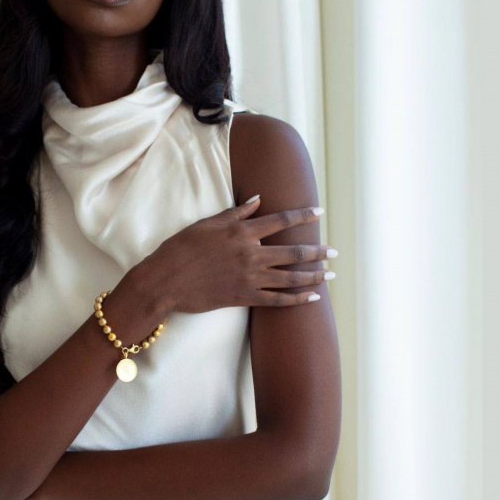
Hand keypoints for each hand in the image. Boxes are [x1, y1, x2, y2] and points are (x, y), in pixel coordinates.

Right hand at [132, 195, 332, 314]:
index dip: (302, 215)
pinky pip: (277, 300)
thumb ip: (235, 213)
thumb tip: (258, 200)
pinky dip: (297, 299)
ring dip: (314, 275)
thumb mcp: (206, 224)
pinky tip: (312, 297)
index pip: (280, 220)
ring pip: (290, 276)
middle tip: (335, 251)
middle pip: (293, 251)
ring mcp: (249, 277)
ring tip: (330, 274)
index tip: (319, 212)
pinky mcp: (244, 298)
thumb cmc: (181, 248)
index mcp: (241, 231)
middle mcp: (250, 253)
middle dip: (317, 251)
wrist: (165, 281)